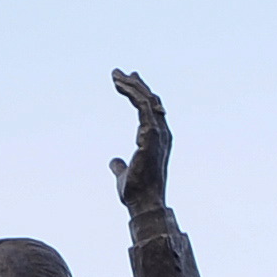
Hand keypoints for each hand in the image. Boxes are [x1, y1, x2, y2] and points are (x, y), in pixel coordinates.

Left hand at [109, 70, 170, 215]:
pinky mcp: (151, 136)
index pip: (151, 110)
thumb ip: (120, 166)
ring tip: (116, 76)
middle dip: (134, 84)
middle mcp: (162, 133)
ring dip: (132, 86)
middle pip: (150, 101)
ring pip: (147, 100)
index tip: (126, 81)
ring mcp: (159, 134)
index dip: (139, 93)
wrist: (142, 203)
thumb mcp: (124, 175)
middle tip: (117, 73)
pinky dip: (134, 96)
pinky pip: (144, 109)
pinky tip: (122, 87)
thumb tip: (114, 162)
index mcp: (158, 139)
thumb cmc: (136, 192)